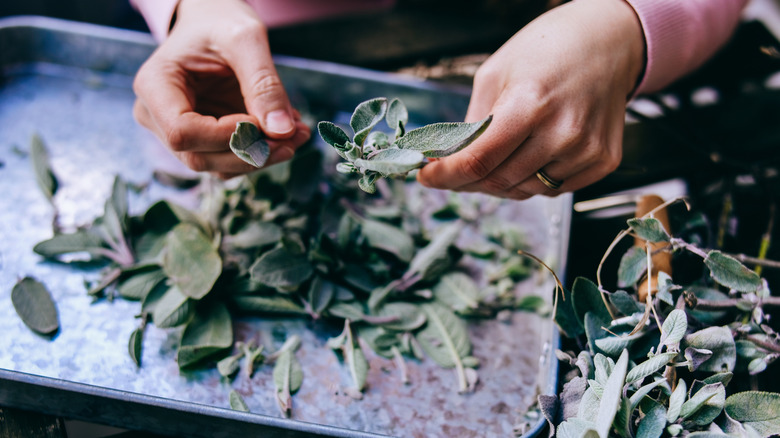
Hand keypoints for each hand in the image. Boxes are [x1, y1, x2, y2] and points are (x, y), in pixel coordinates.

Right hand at [132, 0, 310, 177]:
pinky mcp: (202, 141)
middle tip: (296, 134)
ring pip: (218, 166)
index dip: (227, 136)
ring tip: (297, 132)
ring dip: (262, 157)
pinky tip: (286, 133)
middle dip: (252, 152)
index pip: (183, 132)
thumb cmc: (221, 22)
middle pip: (199, 158)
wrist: (214, 22)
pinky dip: (261, 153)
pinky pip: (231, 161)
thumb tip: (282, 131)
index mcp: (154, 86)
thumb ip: (263, 83)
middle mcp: (156, 116)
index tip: (263, 121)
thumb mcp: (245, 39)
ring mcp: (178, 133)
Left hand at [417, 0, 644, 198]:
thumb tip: (448, 162)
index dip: (445, 175)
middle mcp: (563, 132)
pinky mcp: (604, 161)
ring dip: (501, 182)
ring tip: (498, 156)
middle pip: (499, 181)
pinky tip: (532, 154)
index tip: (425, 177)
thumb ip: (472, 124)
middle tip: (454, 171)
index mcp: (530, 103)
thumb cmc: (546, 51)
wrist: (610, 41)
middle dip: (468, 181)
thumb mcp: (495, 75)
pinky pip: (555, 189)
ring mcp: (587, 150)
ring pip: (526, 191)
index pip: (478, 161)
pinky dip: (534, 180)